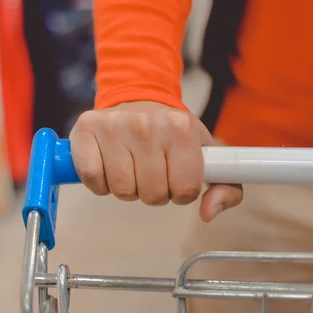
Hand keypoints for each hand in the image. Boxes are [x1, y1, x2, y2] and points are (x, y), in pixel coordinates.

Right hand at [70, 101, 242, 221]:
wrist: (136, 100)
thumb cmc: (171, 133)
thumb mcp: (207, 153)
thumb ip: (226, 186)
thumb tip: (208, 212)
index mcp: (181, 128)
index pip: (185, 189)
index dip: (180, 192)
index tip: (175, 179)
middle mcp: (146, 124)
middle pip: (152, 194)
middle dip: (152, 192)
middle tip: (149, 172)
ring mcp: (114, 126)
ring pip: (122, 190)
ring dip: (126, 189)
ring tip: (130, 168)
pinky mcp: (86, 130)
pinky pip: (93, 179)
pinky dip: (99, 183)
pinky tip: (107, 167)